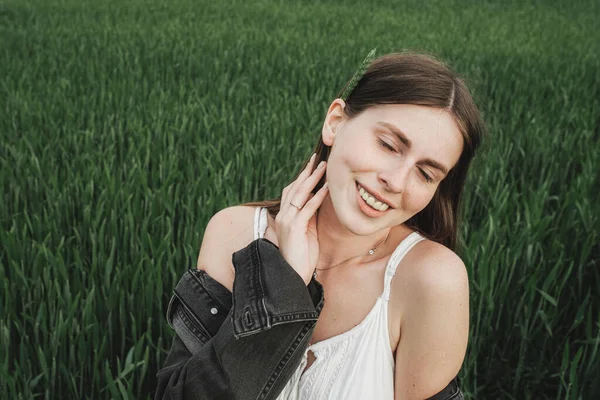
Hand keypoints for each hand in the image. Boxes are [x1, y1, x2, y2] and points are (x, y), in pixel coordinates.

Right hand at [274, 153, 328, 284]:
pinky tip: (327, 188)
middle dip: (307, 172)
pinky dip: (318, 196)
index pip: (292, 190)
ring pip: (300, 194)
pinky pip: (308, 208)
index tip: (313, 164)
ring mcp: (287, 221)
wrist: (294, 276)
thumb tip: (319, 199)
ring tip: (324, 167)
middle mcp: (283, 215)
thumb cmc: (303, 256)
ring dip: (313, 179)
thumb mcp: (308, 231)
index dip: (302, 177)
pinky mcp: (294, 228)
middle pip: (295, 187)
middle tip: (318, 158)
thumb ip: (311, 215)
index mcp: (285, 216)